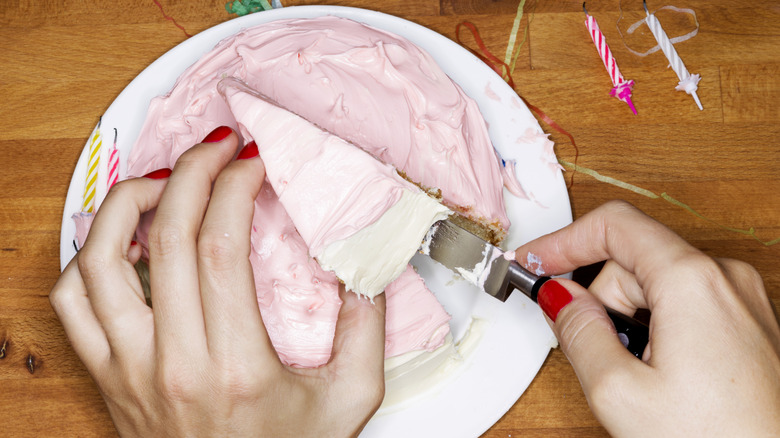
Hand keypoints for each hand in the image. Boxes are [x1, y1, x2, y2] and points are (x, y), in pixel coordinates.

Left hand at [50, 127, 386, 436]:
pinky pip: (71, 304)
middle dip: (190, 172)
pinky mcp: (107, 378)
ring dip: (128, 203)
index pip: (218, 246)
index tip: (253, 161)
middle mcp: (171, 364)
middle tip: (215, 147)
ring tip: (163, 182)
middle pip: (164, 236)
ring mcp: (129, 371)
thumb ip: (367, 330)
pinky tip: (124, 241)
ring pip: (99, 262)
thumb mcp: (350, 401)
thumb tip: (365, 266)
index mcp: (235, 366)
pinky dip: (87, 257)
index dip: (233, 186)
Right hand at [516, 200, 779, 436]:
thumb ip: (577, 332)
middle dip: (600, 300)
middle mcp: (725, 278)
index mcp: (693, 280)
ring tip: (639, 376)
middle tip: (591, 350)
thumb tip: (559, 296)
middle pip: (632, 260)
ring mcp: (742, 300)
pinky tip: (660, 374)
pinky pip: (684, 305)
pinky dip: (656, 329)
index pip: (613, 225)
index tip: (531, 263)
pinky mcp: (749, 323)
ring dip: (629, 321)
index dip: (561, 241)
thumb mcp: (619, 391)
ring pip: (656, 286)